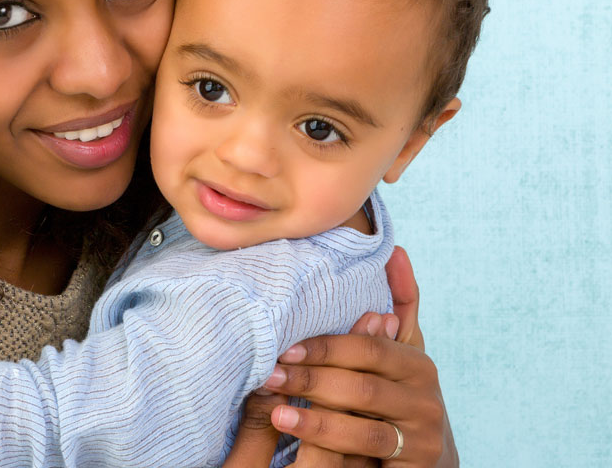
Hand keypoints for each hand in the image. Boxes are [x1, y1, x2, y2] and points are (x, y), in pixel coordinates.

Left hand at [261, 248, 457, 466]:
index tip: (284, 348)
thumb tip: (395, 251)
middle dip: (311, 376)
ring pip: (364, 414)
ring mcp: (425, 429)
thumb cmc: (394, 400)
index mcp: (416, 361)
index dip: (326, 346)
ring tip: (275, 407)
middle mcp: (427, 393)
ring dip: (314, 411)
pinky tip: (294, 430)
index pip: (368, 346)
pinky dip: (326, 437)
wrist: (422, 465)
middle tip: (270, 374)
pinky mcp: (418, 460)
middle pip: (362, 380)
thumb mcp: (394, 357)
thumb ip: (398, 308)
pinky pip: (368, 445)